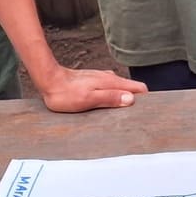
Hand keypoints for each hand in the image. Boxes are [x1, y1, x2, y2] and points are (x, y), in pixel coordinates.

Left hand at [32, 64, 148, 112]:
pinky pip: (112, 89)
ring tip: (126, 114)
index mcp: (112, 82)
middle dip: (137, 101)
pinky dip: (115, 96)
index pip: (138, 88)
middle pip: (132, 89)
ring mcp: (102, 79)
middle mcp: (110, 78)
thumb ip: (110, 98)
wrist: (49, 80)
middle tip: (136, 118)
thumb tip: (131, 100)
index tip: (146, 112)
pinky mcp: (95, 81)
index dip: (145, 100)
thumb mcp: (89, 99)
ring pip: (122, 89)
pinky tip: (110, 105)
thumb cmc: (66, 93)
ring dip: (125, 99)